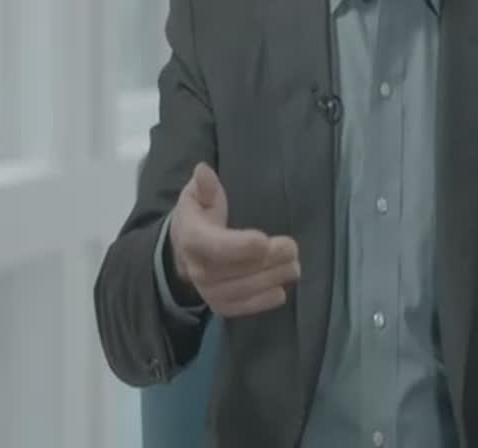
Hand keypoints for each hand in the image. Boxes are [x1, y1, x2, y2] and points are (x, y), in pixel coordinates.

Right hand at [168, 162, 300, 317]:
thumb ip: (204, 186)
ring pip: (241, 290)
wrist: (184, 250)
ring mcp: (208, 290)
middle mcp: (197, 269)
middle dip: (266, 260)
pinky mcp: (219, 305)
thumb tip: (203, 170)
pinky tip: (280, 291)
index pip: (214, 246)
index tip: (263, 240)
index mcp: (192, 238)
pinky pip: (241, 308)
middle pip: (234, 270)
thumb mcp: (197, 195)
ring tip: (294, 266)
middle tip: (292, 248)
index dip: (239, 246)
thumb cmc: (199, 216)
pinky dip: (262, 302)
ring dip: (270, 279)